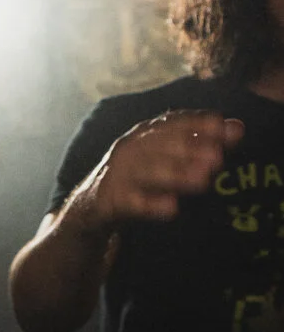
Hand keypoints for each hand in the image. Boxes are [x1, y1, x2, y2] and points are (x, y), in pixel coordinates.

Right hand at [74, 110, 244, 229]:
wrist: (92, 205)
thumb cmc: (140, 177)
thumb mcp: (168, 157)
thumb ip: (202, 142)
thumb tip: (238, 128)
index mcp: (145, 133)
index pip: (173, 122)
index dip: (197, 123)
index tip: (222, 127)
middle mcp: (130, 148)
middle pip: (161, 145)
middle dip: (190, 149)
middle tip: (217, 158)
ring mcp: (118, 173)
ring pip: (148, 171)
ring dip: (175, 174)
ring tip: (203, 181)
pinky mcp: (108, 199)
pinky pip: (131, 202)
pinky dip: (150, 205)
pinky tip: (172, 209)